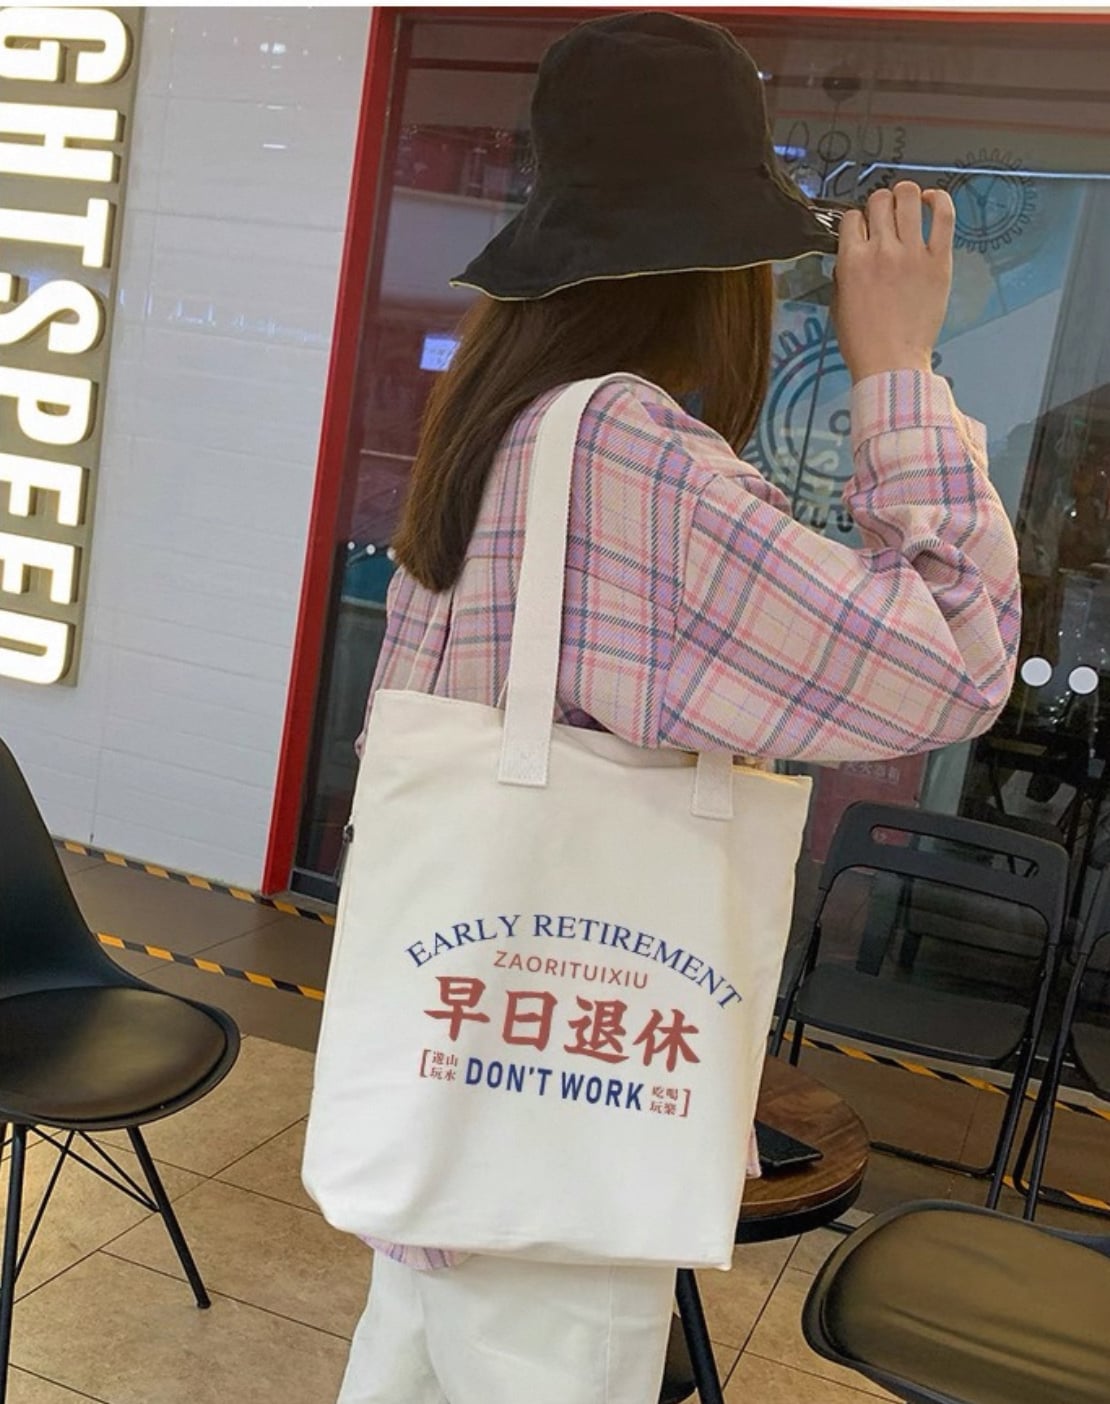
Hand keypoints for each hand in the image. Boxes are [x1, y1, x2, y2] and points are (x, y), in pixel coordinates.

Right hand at [832, 181, 954, 383]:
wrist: (891, 362)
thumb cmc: (863, 342)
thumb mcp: (838, 305)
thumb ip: (843, 273)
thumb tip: (851, 255)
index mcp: (852, 261)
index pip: (852, 217)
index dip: (858, 221)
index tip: (864, 230)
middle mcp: (881, 250)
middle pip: (879, 201)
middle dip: (880, 204)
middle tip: (885, 216)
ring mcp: (912, 254)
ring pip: (909, 198)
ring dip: (906, 195)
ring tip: (907, 203)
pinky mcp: (938, 261)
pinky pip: (944, 216)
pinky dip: (940, 200)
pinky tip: (933, 200)